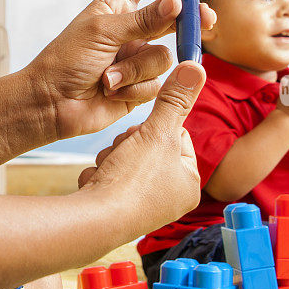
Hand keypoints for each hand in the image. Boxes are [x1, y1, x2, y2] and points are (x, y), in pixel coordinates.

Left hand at [25, 0, 215, 139]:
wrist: (51, 104)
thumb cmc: (66, 61)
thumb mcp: (102, 32)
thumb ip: (142, 19)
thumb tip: (176, 2)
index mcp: (116, 6)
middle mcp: (131, 30)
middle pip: (171, 17)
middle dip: (188, 20)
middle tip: (206, 18)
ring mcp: (137, 58)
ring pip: (163, 57)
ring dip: (136, 69)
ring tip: (108, 77)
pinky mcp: (140, 85)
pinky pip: (156, 83)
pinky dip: (134, 88)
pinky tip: (110, 91)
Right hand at [77, 62, 204, 229]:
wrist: (94, 220)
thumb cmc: (132, 182)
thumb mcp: (157, 132)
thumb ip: (174, 100)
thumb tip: (195, 68)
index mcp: (189, 183)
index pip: (175, 136)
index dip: (154, 129)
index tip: (144, 136)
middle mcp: (169, 198)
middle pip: (147, 146)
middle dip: (128, 144)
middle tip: (126, 155)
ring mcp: (142, 206)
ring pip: (124, 159)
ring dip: (112, 157)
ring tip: (112, 171)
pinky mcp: (117, 210)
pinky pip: (109, 177)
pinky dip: (101, 176)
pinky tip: (101, 184)